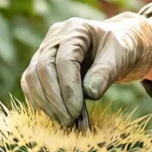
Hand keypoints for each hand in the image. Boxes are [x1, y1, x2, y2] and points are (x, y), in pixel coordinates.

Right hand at [20, 12, 151, 125]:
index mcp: (75, 29)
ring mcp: (44, 50)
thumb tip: (89, 93)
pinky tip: (54, 114)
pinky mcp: (40, 64)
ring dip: (45, 103)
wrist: (118, 47)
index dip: (68, 88)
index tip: (77, 112)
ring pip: (32, 77)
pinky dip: (39, 100)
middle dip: (55, 99)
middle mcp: (55, 37)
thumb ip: (105, 73)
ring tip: (64, 121)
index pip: (64, 60)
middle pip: (43, 68)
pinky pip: (30, 83)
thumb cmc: (121, 48)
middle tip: (69, 121)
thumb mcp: (121, 57)